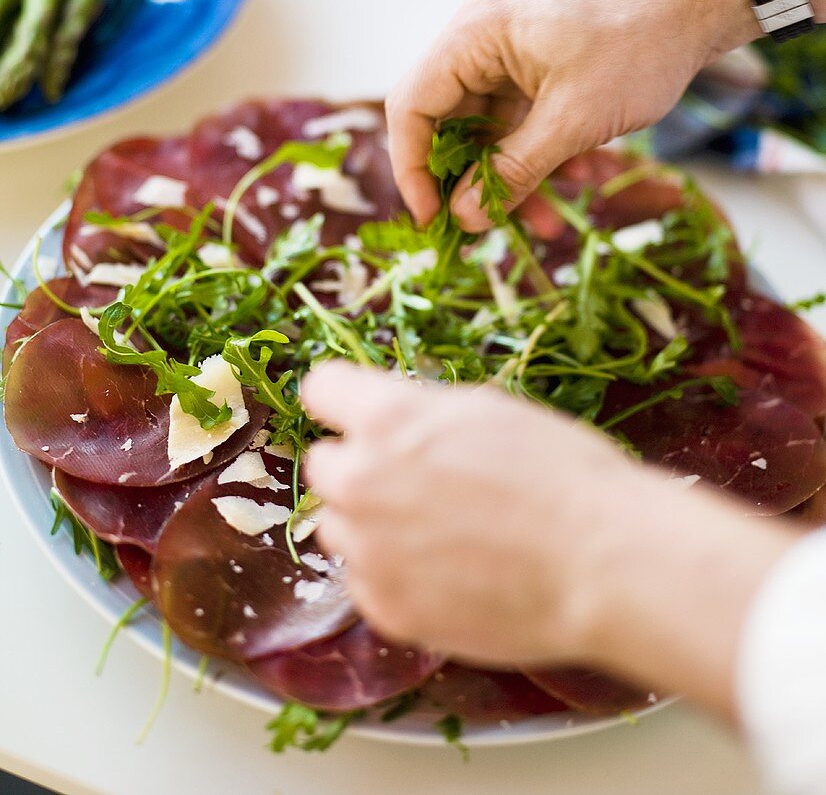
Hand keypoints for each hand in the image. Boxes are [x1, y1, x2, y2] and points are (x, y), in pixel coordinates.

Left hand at [303, 361, 796, 717]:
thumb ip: (420, 413)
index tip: (360, 410)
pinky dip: (393, 574)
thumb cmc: (563, 473)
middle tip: (414, 478)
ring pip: (338, 525)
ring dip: (370, 523)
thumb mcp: (488, 409)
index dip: (345, 398)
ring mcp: (369, 551)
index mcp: (388, 419)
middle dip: (360, 465)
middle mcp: (362, 481)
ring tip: (437, 531)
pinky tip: (447, 570)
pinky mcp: (387, 608)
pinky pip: (365, 580)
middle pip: (322, 464)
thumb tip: (390, 419)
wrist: (603, 563)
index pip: (320, 389)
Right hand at [386, 0, 754, 231]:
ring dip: (518, 175)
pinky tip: (584, 175)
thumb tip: (464, 218)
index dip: (415, 170)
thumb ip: (512, 171)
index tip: (435, 220)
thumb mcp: (574, 119)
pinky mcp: (543, 60)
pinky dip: (546, 150)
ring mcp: (513, 49)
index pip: (412, 108)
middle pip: (452, 123)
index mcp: (473, 36)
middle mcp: (482, 39)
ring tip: (553, 222)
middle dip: (475, 182)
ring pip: (494, 128)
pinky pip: (527, 116)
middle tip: (493, 231)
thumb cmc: (639, 39)